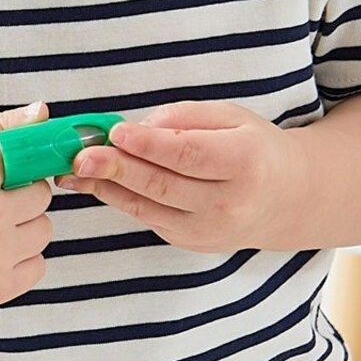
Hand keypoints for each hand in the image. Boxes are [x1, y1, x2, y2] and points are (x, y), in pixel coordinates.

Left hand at [71, 100, 303, 249]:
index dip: (149, 145)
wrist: (287, 200)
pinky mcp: (191, 242)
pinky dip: (120, 199)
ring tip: (73, 171)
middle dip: (116, 168)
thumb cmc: (256, 149)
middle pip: (163, 185)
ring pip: (148, 207)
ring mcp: (208, 229)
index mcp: (244, 163)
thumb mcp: (233, 117)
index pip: (189, 155)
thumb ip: (186, 117)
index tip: (115, 132)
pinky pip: (148, 217)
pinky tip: (95, 184)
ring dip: (106, 187)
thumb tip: (138, 128)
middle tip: (80, 155)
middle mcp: (228, 203)